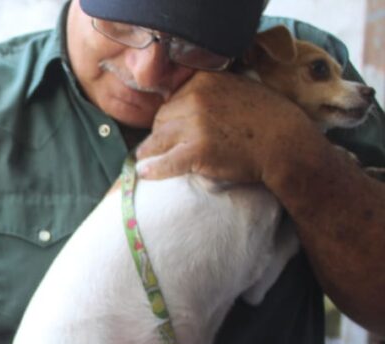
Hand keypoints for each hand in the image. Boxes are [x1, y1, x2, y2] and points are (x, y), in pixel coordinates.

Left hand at [135, 70, 316, 184]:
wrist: (286, 144)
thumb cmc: (266, 118)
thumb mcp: (236, 88)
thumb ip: (209, 91)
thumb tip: (181, 101)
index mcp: (203, 80)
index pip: (172, 99)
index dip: (171, 117)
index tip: (172, 128)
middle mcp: (195, 98)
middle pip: (161, 119)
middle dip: (161, 134)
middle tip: (162, 148)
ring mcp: (195, 125)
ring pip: (158, 141)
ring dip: (152, 152)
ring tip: (147, 160)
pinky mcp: (196, 151)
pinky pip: (164, 162)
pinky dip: (153, 170)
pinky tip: (146, 173)